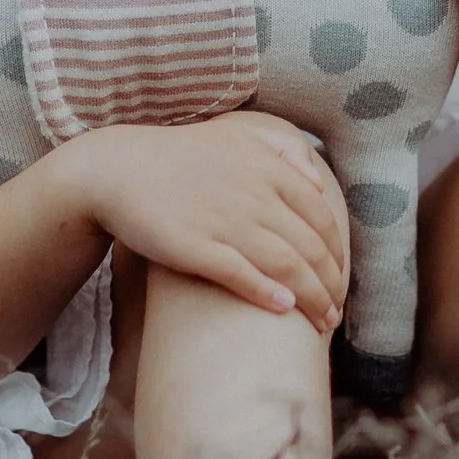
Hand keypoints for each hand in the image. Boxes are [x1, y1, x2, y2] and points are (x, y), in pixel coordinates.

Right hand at [53, 112, 348, 330]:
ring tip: (323, 322)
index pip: (321, 218)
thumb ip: (282, 150)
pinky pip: (240, 273)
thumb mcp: (237, 136)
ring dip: (311, 298)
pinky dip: (266, 293)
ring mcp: (225, 220)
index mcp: (268, 169)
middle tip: (337, 312)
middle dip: (331, 284)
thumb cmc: (180, 157)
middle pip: (309, 247)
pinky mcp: (195, 246)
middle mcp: (253, 194)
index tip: (340, 280)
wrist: (119, 170)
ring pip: (285, 264)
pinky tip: (284, 310)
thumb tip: (318, 182)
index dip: (337, 255)